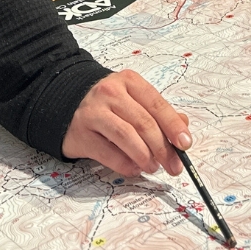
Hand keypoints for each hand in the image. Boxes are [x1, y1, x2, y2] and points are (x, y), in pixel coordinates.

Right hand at [62, 69, 191, 175]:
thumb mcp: (133, 98)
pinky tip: (135, 168)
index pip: (156, 103)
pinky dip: (126, 165)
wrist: (64, 100)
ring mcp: (94, 113)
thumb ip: (157, 111)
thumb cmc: (107, 102)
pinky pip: (109, 154)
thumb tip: (183, 126)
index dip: (173, 125)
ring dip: (146, 157)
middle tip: (174, 166)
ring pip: (127, 137)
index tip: (185, 144)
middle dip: (163, 148)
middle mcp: (110, 93)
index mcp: (128, 81)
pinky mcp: (82, 134)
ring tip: (153, 166)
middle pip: (143, 123)